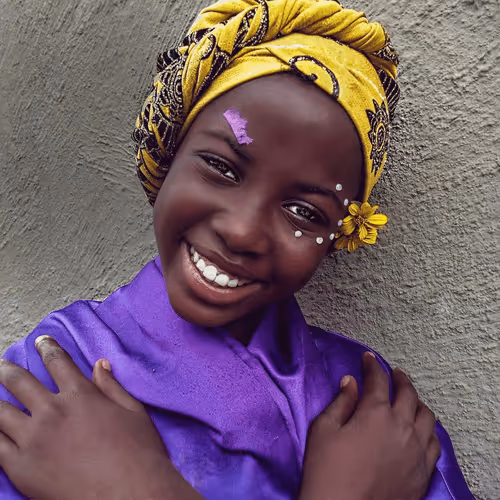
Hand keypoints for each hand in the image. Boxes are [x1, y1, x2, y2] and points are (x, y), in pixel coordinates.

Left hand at [0, 335, 203, 499]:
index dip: (48, 348)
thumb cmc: (138, 453)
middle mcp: (53, 412)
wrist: (129, 495)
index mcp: (81, 395)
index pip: (58, 362)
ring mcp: (33, 440)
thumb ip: (112, 386)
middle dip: (8, 370)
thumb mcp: (133, 411)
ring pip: (1, 411)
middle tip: (2, 365)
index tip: (41, 341)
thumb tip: (100, 364)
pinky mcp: (21, 467)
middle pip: (20, 382)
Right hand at [299, 352, 440, 499]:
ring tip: (410, 399)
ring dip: (417, 402)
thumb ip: (340, 402)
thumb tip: (351, 382)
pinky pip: (435, 443)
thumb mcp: (323, 430)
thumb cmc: (327, 471)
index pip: (377, 380)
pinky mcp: (422, 472)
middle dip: (400, 379)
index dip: (372, 366)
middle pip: (408, 394)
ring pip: (427, 417)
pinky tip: (421, 429)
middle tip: (393, 373)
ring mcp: (416, 451)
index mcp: (375, 413)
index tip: (368, 359)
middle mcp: (401, 427)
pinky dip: (428, 430)